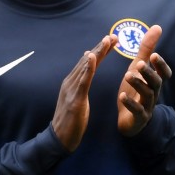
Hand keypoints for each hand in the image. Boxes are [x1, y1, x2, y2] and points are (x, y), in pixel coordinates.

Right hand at [51, 35, 116, 151]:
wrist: (60, 138)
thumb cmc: (71, 120)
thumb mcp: (78, 98)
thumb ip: (82, 82)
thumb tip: (87, 65)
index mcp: (72, 82)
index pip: (88, 62)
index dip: (100, 50)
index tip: (112, 40)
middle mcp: (70, 81)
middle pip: (88, 61)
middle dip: (101, 47)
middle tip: (113, 36)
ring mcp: (71, 89)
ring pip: (86, 67)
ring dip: (97, 52)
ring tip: (107, 41)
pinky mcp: (75, 99)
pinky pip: (82, 80)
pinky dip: (88, 67)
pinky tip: (92, 57)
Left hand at [118, 24, 171, 136]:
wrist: (130, 119)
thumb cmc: (136, 90)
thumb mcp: (139, 68)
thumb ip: (147, 49)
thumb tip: (157, 27)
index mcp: (154, 81)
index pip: (164, 73)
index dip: (161, 65)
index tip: (155, 55)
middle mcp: (154, 93)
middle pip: (156, 83)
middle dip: (149, 73)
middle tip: (140, 64)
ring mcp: (147, 106)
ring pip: (147, 95)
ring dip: (138, 84)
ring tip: (128, 75)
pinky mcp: (139, 117)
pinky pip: (136, 111)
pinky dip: (129, 103)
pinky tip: (121, 96)